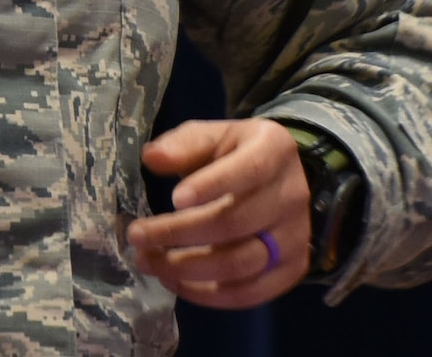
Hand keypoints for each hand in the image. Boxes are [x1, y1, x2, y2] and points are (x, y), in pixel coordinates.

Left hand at [124, 118, 311, 307]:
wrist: (278, 180)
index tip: (173, 199)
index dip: (211, 186)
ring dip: (186, 268)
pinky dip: (207, 294)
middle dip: (178, 233)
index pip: (248, 171)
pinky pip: (248, 293)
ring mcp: (295, 238)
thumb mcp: (211, 137)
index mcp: (274, 151)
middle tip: (137, 235)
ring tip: (148, 261)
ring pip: (239, 264)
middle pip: (234, 223)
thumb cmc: (234, 154)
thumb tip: (152, 157)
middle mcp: (292, 197)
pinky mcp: (290, 271)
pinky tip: (173, 281)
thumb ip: (183, 144)